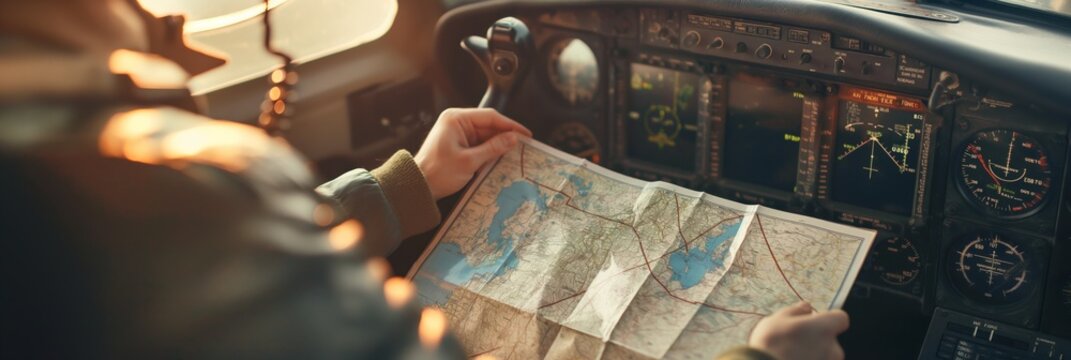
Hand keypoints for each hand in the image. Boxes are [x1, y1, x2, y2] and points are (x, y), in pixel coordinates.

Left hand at [415, 108, 531, 199]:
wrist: (418, 186)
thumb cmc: (438, 172)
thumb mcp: (469, 161)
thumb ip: (493, 148)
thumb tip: (513, 139)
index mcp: (456, 119)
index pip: (490, 117)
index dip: (510, 125)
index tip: (525, 134)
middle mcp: (456, 122)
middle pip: (488, 125)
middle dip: (505, 136)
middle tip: (523, 146)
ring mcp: (457, 133)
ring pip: (485, 136)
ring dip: (498, 145)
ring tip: (514, 153)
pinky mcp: (458, 144)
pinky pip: (478, 144)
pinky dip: (489, 151)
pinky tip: (500, 158)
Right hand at [748, 302, 849, 359]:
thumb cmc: (771, 345)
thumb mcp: (777, 319)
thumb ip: (796, 311)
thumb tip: (806, 307)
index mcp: (824, 329)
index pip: (841, 318)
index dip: (828, 318)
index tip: (813, 320)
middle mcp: (833, 349)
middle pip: (831, 340)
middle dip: (817, 339)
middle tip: (795, 340)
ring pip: (824, 355)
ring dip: (812, 353)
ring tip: (790, 354)